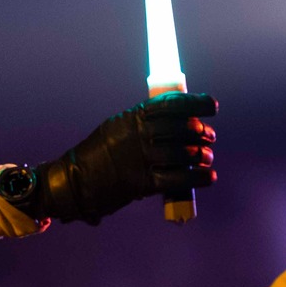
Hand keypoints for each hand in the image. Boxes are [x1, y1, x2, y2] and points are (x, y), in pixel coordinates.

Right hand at [12, 93, 217, 224]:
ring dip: (201, 155)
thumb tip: (177, 122)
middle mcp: (137, 134)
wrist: (73, 181)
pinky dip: (197, 178)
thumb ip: (142, 124)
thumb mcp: (116, 128)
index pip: (171, 104)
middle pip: (181, 128)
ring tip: (207, 157)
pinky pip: (177, 178)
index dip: (196, 104)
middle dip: (201, 132)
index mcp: (132, 117)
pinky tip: (208, 177)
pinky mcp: (141, 183)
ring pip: (182, 153)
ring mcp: (140, 158)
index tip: (212, 106)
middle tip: (210, 137)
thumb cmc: (97, 155)